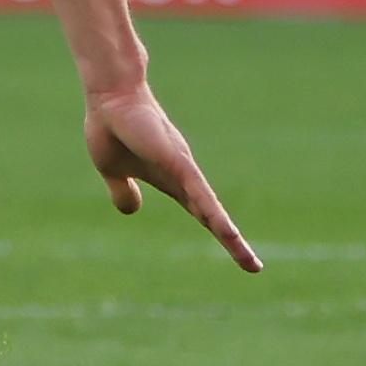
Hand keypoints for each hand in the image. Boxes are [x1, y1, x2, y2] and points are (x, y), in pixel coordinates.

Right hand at [86, 86, 262, 272]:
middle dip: (233, 243)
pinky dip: (212, 211)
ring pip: (211, 209)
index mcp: (172, 182)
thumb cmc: (112, 128)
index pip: (201, 214)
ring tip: (247, 259)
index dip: (218, 234)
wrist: (110, 98)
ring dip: (228, 235)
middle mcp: (185, 177)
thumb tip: (132, 209)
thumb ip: (123, 190)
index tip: (238, 252)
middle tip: (255, 268)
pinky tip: (224, 228)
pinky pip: (198, 192)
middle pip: (213, 217)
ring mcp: (184, 169)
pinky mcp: (178, 161)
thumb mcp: (113, 171)